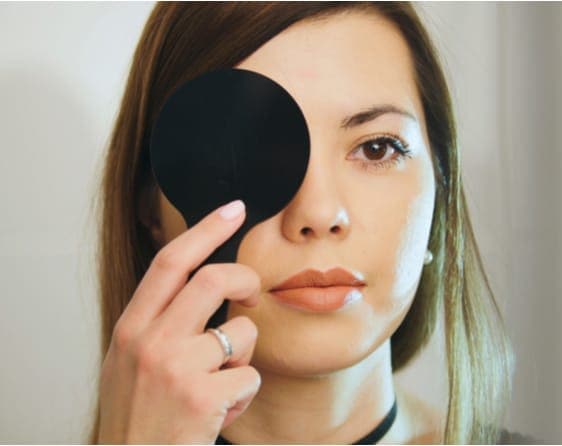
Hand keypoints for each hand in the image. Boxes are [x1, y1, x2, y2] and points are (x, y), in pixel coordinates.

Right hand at [97, 200, 260, 443]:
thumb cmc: (136, 415)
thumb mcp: (130, 360)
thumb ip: (159, 322)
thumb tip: (202, 284)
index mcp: (131, 327)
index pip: (170, 262)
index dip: (206, 230)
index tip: (234, 209)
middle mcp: (150, 341)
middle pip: (212, 279)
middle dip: (244, 279)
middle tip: (252, 292)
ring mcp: (176, 368)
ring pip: (241, 333)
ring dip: (242, 359)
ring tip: (220, 385)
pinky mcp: (202, 396)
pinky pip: (249, 378)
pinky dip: (242, 395)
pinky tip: (219, 412)